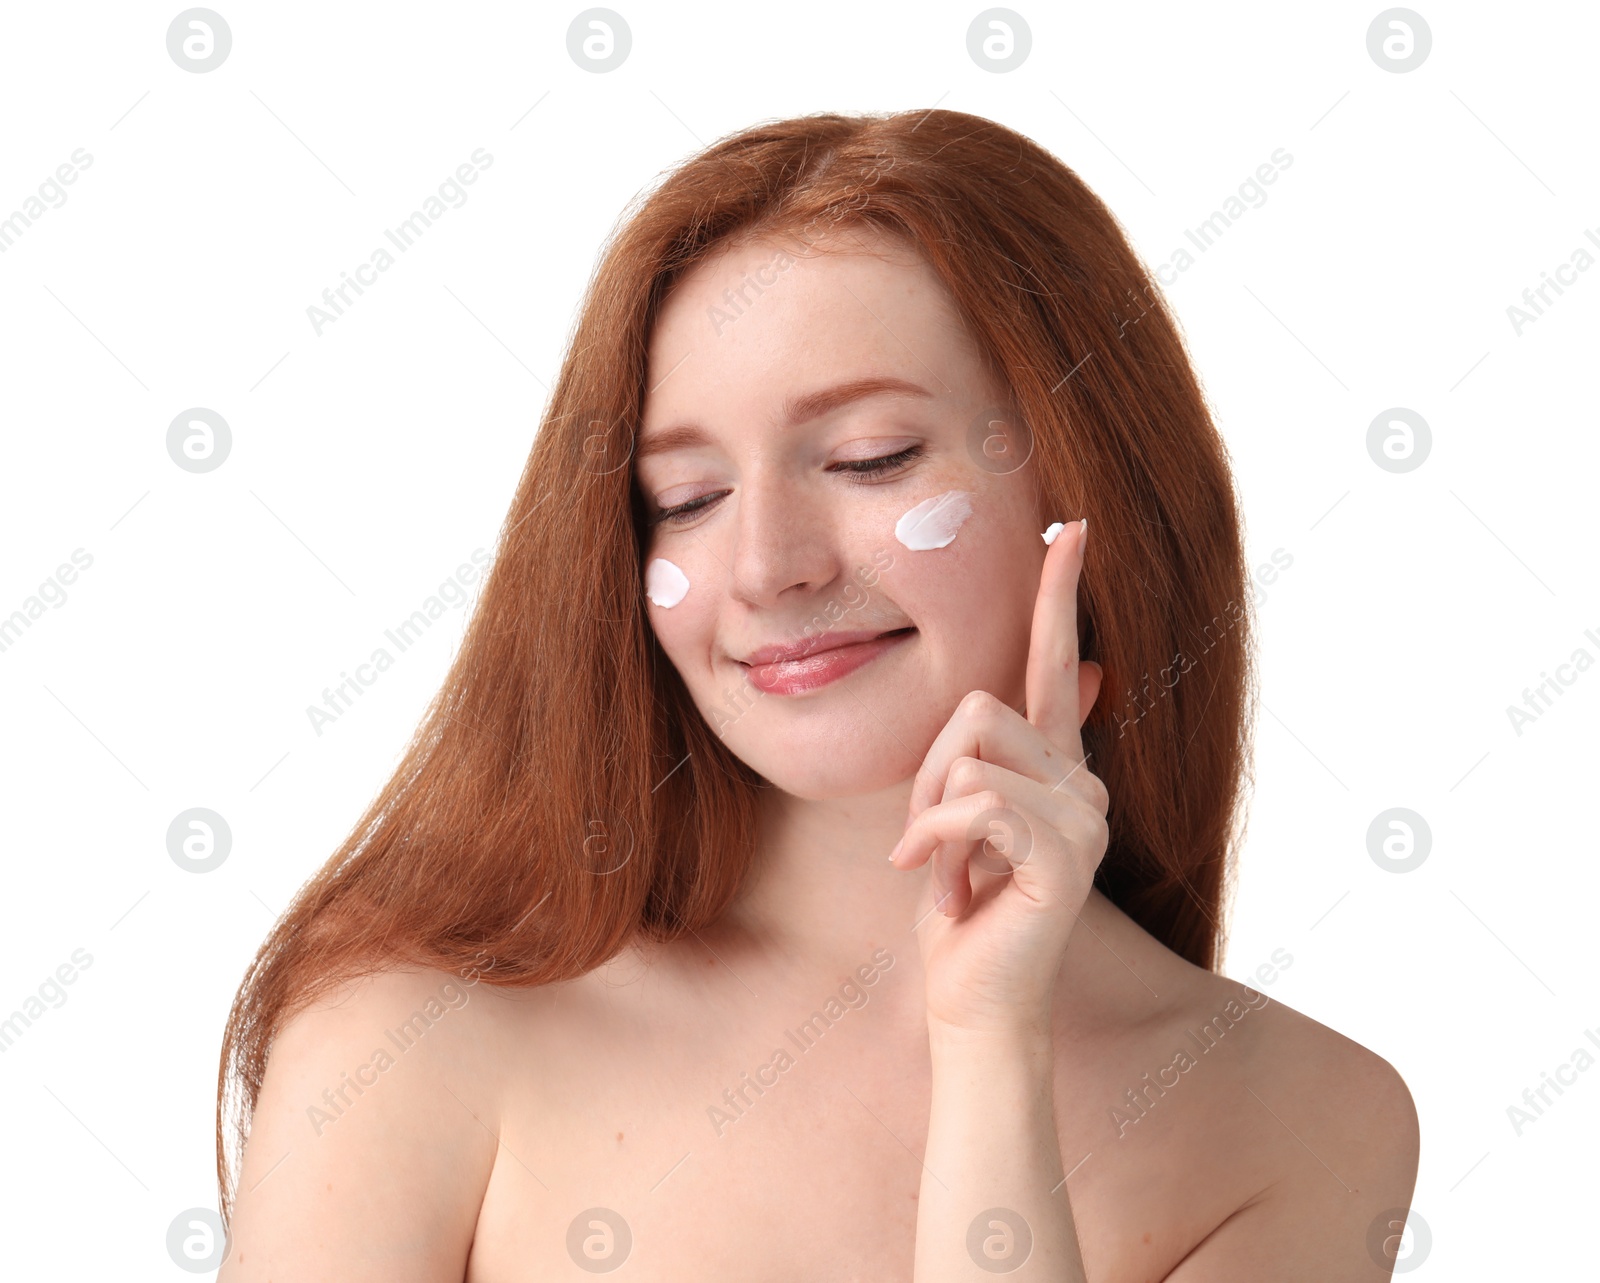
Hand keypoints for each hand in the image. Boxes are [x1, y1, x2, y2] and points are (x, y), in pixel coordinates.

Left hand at [889, 518, 1108, 1035]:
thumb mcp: (959, 816)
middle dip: (928, 774)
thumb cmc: (961, 905)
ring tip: (947, 871)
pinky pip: (973, 805)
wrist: (974, 1000)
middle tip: (932, 841)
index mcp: (1056, 764)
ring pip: (969, 755)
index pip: (1055, 659)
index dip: (1058, 592)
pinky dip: (935, 844)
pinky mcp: (1064, 856)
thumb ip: (981, 755)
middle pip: (976, 707)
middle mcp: (1084, 782)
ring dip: (929, 818)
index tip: (1068, 524)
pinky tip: (947, 888)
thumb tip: (1037, 688)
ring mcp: (1083, 819)